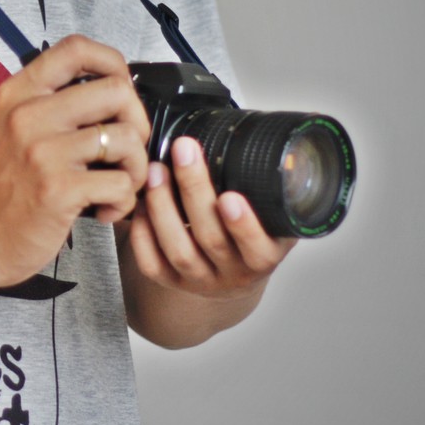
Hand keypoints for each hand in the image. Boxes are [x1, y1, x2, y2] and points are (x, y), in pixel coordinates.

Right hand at [0, 34, 149, 288]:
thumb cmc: (1, 187)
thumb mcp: (12, 127)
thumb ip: (53, 103)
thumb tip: (114, 91)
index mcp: (20, 94)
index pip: (76, 48)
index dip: (113, 62)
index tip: (120, 89)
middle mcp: (29, 115)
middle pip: (117, 91)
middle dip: (138, 122)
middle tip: (126, 149)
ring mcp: (43, 152)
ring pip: (127, 138)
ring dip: (135, 167)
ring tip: (117, 184)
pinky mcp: (58, 189)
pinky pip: (121, 183)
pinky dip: (124, 201)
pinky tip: (104, 209)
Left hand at [128, 136, 296, 301]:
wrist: (233, 274)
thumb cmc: (254, 233)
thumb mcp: (276, 217)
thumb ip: (278, 191)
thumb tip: (283, 144)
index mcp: (264, 257)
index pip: (257, 248)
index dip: (243, 225)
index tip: (230, 196)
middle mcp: (232, 273)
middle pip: (211, 239)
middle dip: (194, 191)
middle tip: (183, 150)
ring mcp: (199, 280)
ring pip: (178, 250)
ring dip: (163, 206)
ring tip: (157, 170)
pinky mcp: (170, 281)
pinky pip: (151, 263)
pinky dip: (142, 232)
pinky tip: (140, 202)